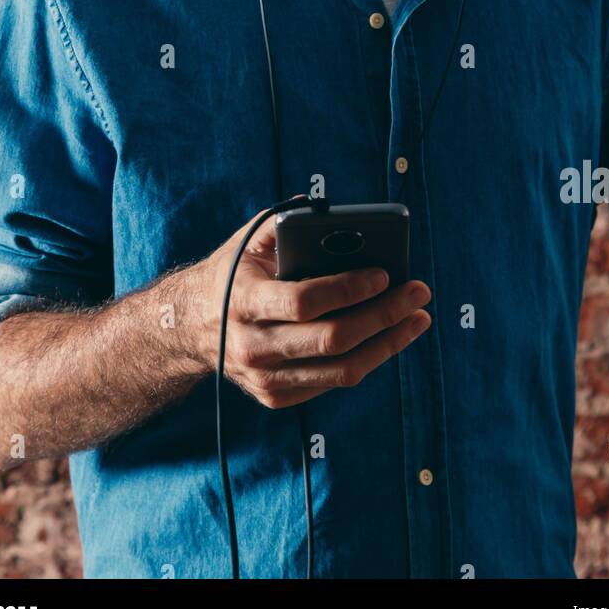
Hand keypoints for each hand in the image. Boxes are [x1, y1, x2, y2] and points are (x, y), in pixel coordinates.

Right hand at [188, 210, 431, 407]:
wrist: (189, 327)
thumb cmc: (232, 274)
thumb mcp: (246, 243)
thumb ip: (283, 224)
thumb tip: (330, 212)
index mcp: (243, 301)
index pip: (304, 302)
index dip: (348, 289)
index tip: (384, 273)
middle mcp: (252, 346)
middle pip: (332, 340)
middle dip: (383, 315)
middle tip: (418, 293)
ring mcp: (264, 378)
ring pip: (341, 371)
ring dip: (388, 343)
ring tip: (418, 318)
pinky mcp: (276, 397)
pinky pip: (334, 383)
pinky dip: (368, 359)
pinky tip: (389, 337)